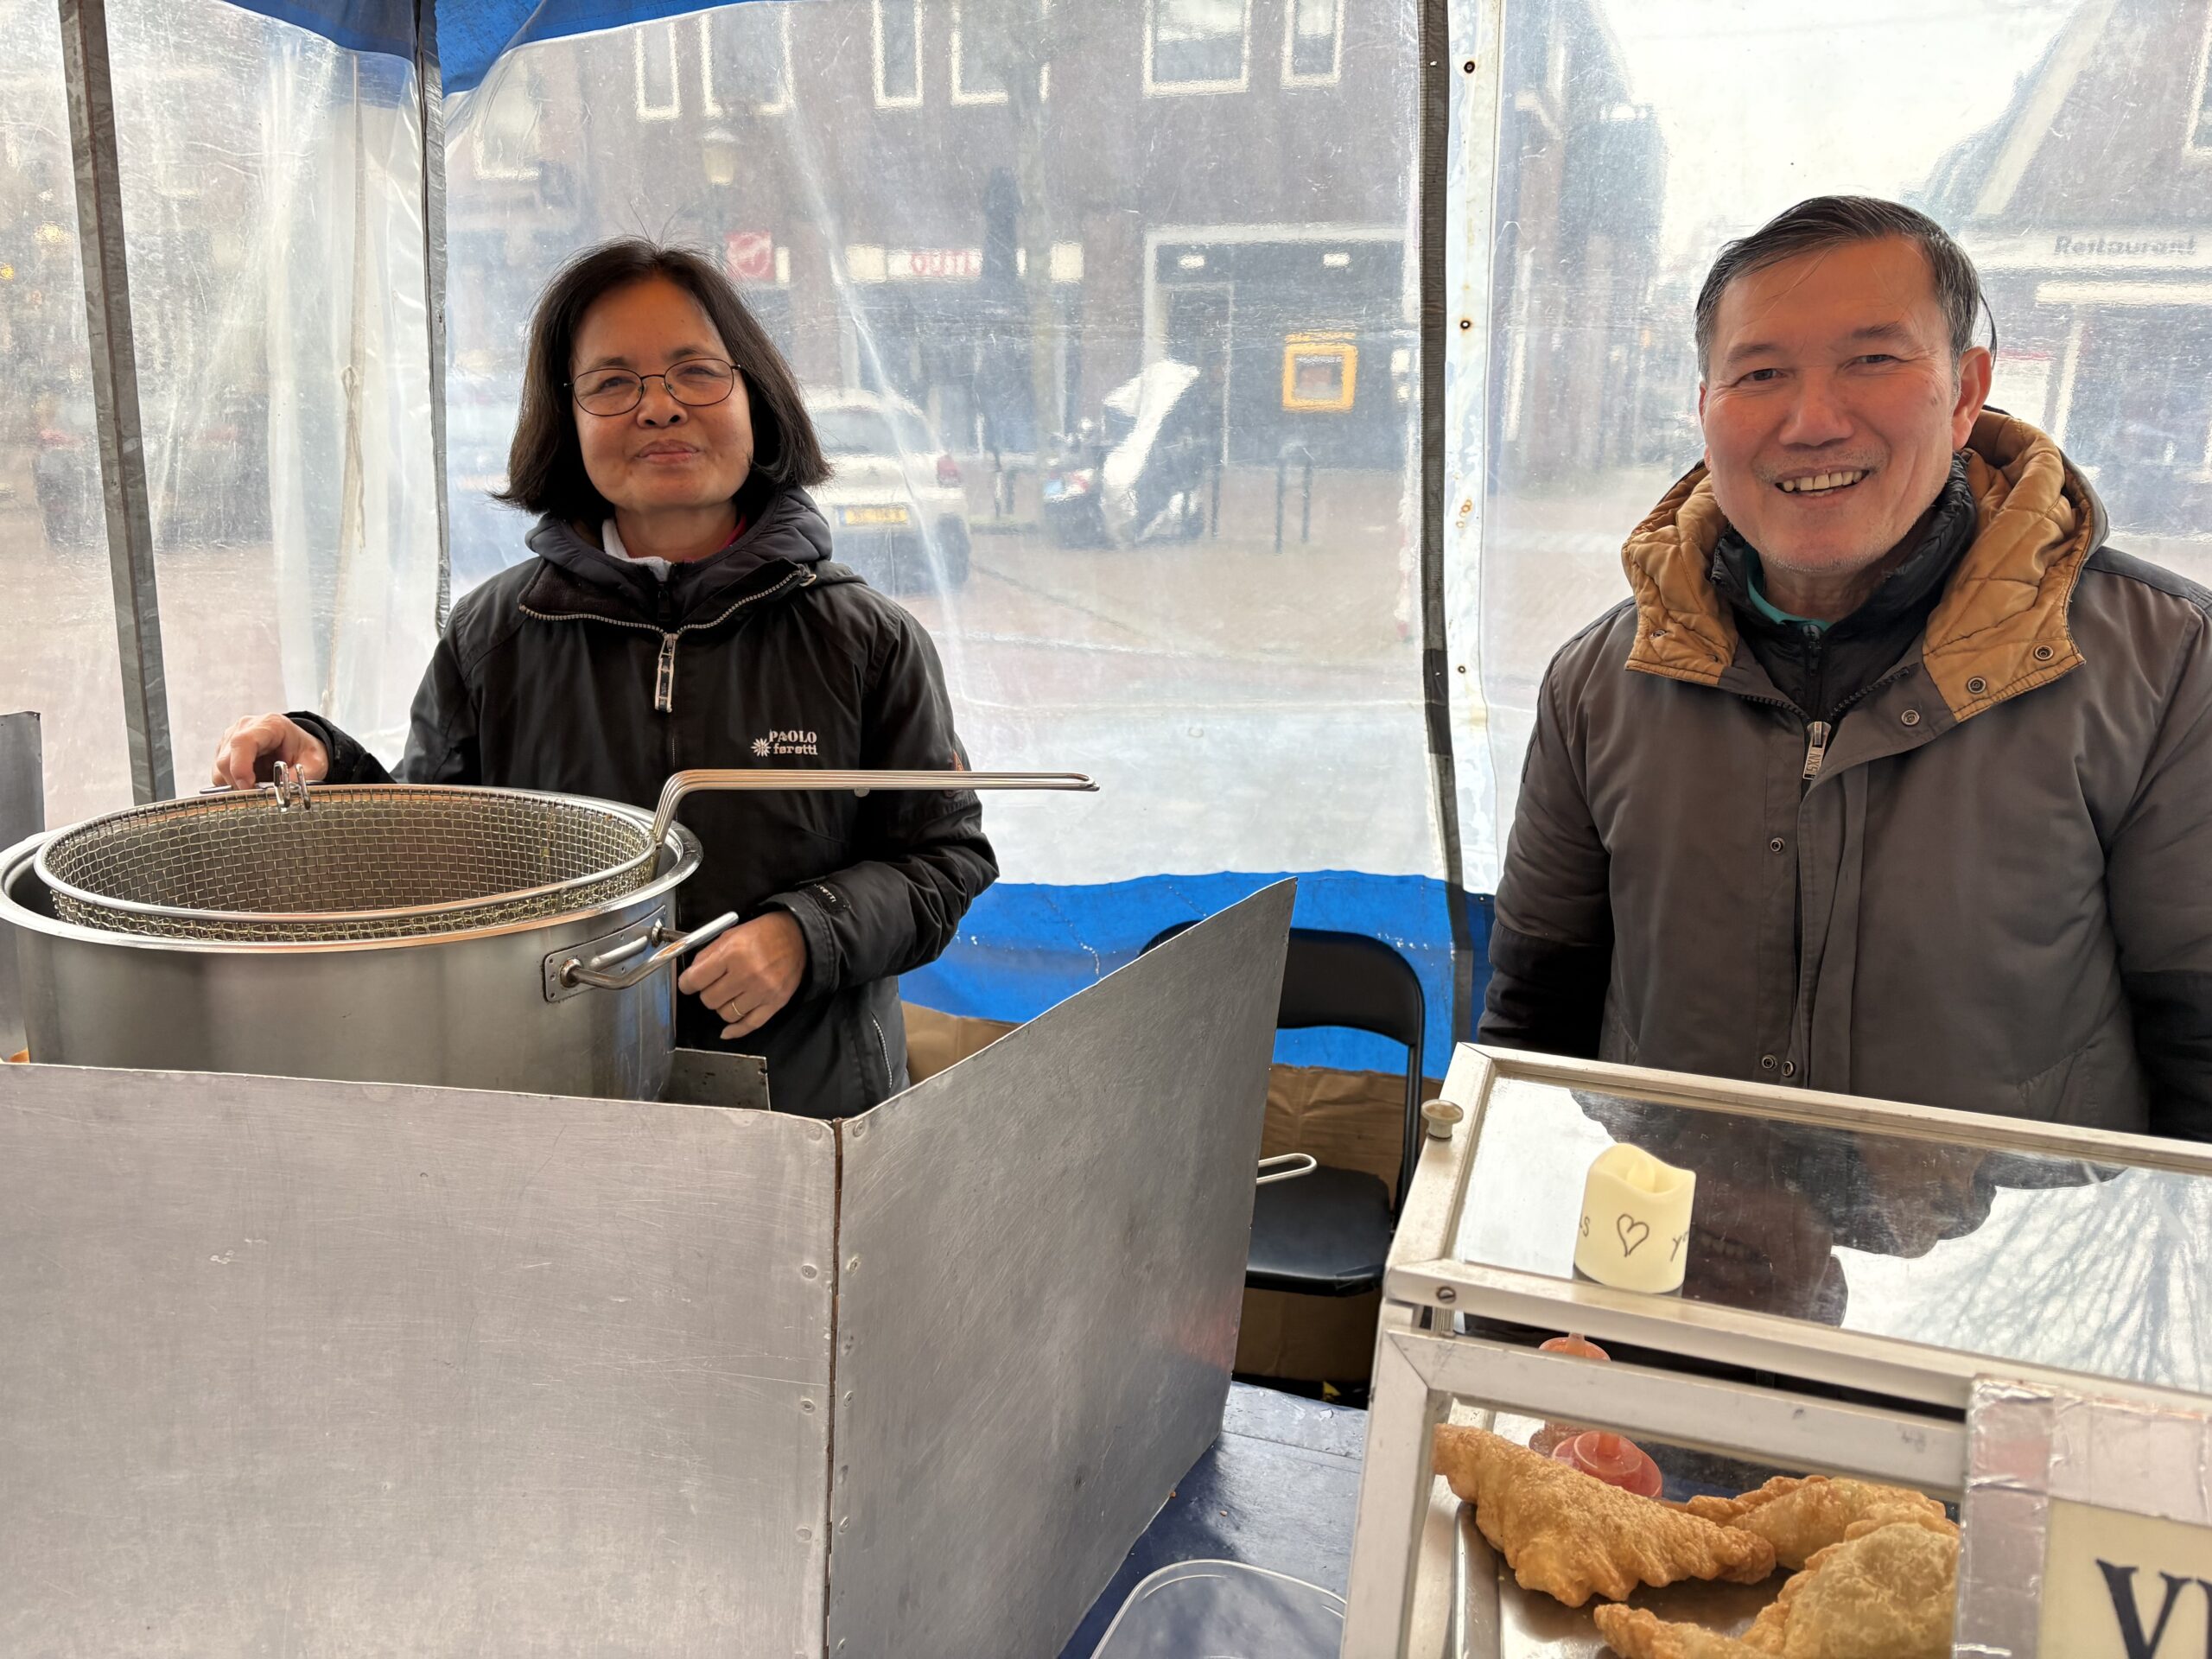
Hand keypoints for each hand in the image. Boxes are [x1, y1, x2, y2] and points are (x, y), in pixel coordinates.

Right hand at [211, 714, 329, 789]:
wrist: (301, 746)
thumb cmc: (306, 751)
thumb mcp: (315, 764)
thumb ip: (301, 777)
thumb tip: (282, 792)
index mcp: (269, 725)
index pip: (242, 742)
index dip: (241, 768)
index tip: (249, 787)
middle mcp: (244, 728)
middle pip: (226, 760)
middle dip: (239, 783)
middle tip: (258, 796)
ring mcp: (231, 739)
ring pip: (219, 770)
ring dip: (236, 786)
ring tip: (259, 787)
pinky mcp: (224, 752)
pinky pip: (220, 775)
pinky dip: (233, 785)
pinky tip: (251, 784)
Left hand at [676, 911, 806, 1039]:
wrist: (798, 937)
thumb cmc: (763, 934)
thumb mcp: (730, 935)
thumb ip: (707, 955)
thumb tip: (690, 976)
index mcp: (733, 953)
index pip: (696, 980)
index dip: (686, 984)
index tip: (688, 984)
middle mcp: (747, 974)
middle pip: (710, 1000)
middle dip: (707, 993)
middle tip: (713, 985)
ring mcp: (762, 992)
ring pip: (726, 1014)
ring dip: (723, 1007)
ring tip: (729, 995)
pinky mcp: (775, 1003)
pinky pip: (749, 1025)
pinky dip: (735, 1030)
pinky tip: (727, 1030)